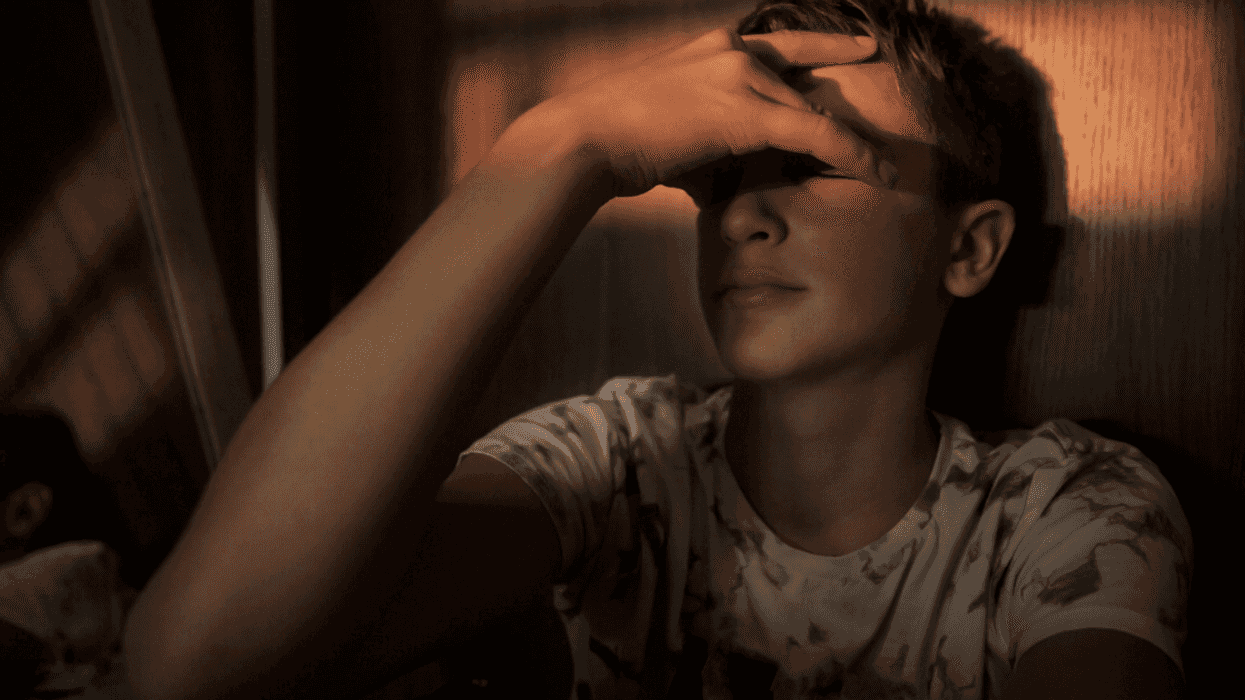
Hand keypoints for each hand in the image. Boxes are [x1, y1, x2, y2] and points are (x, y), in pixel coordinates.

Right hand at [506, 28, 885, 197]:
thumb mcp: (670, 128)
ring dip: (854, 145)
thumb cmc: (615, 143)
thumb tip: (722, 177)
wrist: (585, 138)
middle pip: (807, 82)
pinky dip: (854, 155)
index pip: (785, 43)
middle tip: (883, 125)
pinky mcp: (750, 111)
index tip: (864, 47)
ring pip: (817, 111)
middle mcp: (734, 51)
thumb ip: (708, 139)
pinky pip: (819, 133)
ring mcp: (743, 76)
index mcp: (713, 45)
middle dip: (845, 108)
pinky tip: (881, 174)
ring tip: (888, 170)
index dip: (828, 44)